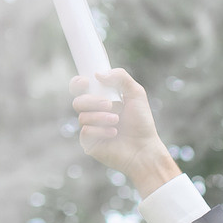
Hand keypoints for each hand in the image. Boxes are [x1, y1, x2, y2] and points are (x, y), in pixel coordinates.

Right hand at [72, 67, 181, 195]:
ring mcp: (90, 128)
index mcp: (101, 99)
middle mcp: (93, 113)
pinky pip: (85, 131)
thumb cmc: (141, 121)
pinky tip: (114, 134)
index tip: (86, 82)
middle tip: (110, 105)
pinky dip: (101, 131)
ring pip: (83, 116)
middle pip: (78, 101)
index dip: (78, 83)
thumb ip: (121, 77)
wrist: (144, 148)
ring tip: (117, 121)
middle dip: (93, 101)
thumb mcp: (136, 93)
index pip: (80, 88)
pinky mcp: (89, 143)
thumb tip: (97, 75)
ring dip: (101, 117)